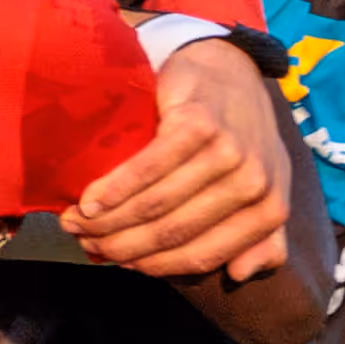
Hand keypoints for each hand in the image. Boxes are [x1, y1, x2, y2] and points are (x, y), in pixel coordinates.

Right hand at [68, 41, 289, 283]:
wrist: (230, 68)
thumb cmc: (241, 134)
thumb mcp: (264, 186)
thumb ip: (261, 237)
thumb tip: (239, 275)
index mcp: (269, 209)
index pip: (202, 255)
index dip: (154, 267)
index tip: (120, 266)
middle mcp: (254, 184)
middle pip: (173, 233)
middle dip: (121, 246)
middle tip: (85, 244)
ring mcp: (228, 153)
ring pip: (156, 205)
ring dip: (107, 221)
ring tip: (75, 223)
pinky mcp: (199, 125)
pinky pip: (148, 169)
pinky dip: (113, 189)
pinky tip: (89, 199)